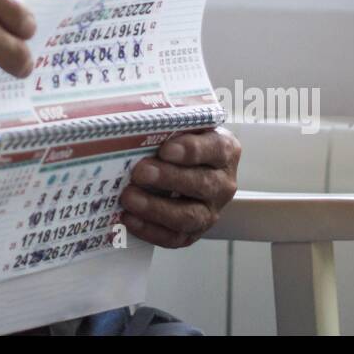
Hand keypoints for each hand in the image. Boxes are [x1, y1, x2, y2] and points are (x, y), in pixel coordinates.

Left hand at [118, 126, 240, 248]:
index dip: (191, 150)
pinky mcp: (194, 232)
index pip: (215, 150)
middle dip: (168, 178)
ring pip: (189, 216)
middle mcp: (223, 183)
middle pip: (202, 184)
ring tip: (129, 198)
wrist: (191, 169)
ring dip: (156, 208)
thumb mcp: (185, 125)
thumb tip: (141, 115)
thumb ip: (173, 120)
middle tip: (140, 172)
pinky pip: (175, 237)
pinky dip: (150, 230)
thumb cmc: (183, 141)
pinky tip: (129, 218)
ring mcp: (210, 211)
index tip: (166, 149)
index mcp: (224, 150)